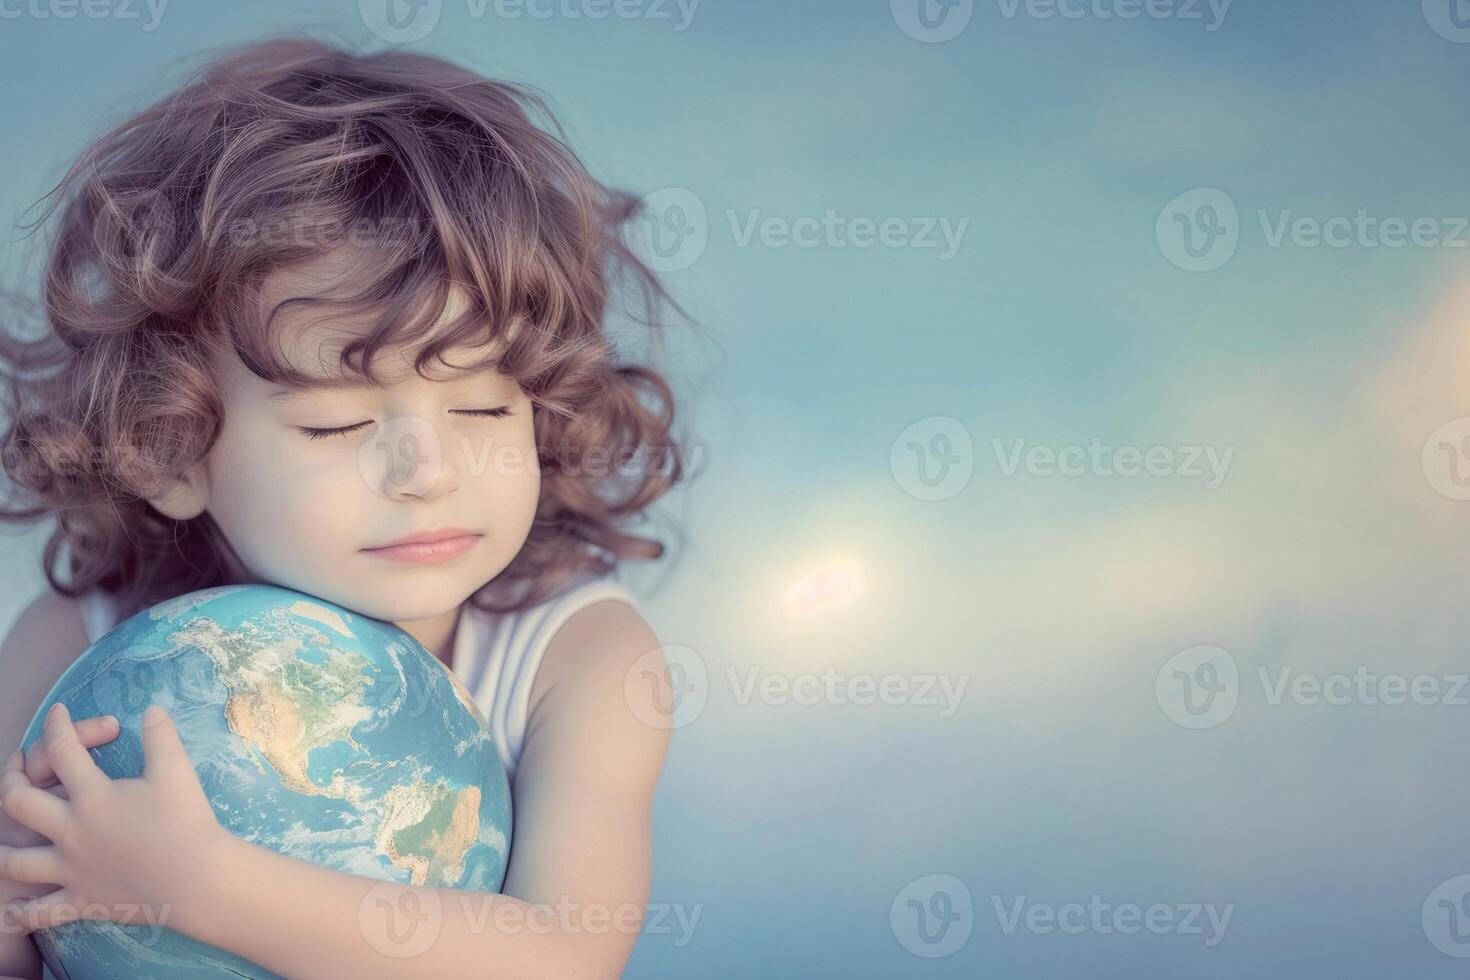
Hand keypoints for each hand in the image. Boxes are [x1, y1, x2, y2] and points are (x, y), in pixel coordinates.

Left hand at [0, 703, 223, 933]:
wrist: (196, 878)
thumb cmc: (187, 822)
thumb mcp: (176, 771)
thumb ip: (161, 736)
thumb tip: (152, 709)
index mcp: (93, 796)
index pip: (63, 751)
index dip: (57, 725)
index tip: (57, 711)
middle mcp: (71, 831)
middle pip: (19, 801)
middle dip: (11, 778)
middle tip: (16, 767)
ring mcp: (71, 869)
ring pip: (16, 861)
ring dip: (3, 848)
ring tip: (2, 841)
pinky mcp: (81, 901)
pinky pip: (41, 912)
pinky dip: (22, 913)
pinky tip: (14, 908)